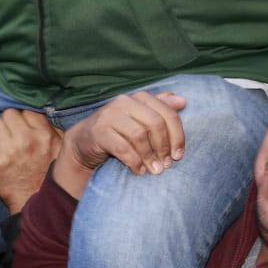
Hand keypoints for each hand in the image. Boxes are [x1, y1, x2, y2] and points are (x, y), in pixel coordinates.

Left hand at [0, 109, 63, 213]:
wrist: (33, 201)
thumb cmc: (47, 174)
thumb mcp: (59, 149)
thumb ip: (51, 129)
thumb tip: (38, 114)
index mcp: (44, 134)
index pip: (27, 111)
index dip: (24, 118)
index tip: (24, 126)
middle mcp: (26, 139)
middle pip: (9, 113)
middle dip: (10, 122)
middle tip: (12, 132)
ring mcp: (9, 149)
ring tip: (4, 141)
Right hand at [53, 92, 186, 198]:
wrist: (85, 140)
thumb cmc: (119, 130)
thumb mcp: (141, 118)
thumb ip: (161, 108)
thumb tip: (183, 101)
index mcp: (140, 97)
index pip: (167, 113)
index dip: (177, 135)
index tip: (179, 155)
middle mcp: (125, 101)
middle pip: (155, 123)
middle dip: (164, 147)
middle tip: (166, 164)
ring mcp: (110, 115)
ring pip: (139, 135)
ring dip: (149, 156)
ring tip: (154, 170)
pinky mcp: (99, 131)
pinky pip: (123, 148)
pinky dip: (134, 161)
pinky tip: (139, 170)